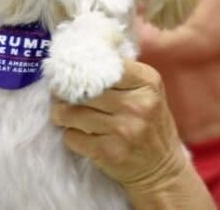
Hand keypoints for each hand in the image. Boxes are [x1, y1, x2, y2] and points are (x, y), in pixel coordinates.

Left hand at [51, 60, 185, 190]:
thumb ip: (124, 73)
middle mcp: (136, 104)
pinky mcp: (107, 152)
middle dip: (65, 92)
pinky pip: (72, 137)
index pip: (107, 65)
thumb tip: (89, 51)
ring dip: (61, 113)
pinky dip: (70, 134)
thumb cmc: (151, 123)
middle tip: (58, 91)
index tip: (72, 69)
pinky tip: (77, 132)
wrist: (161, 167)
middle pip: (85, 90)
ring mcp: (122, 129)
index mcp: (147, 82)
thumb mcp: (148, 91)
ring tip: (61, 111)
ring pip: (73, 113)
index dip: (84, 67)